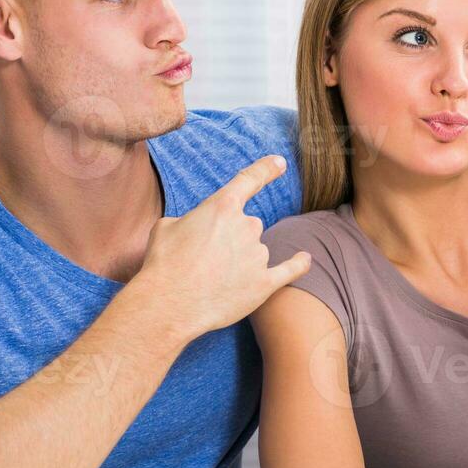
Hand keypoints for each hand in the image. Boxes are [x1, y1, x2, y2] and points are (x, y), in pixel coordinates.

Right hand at [127, 155, 310, 341]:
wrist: (168, 304)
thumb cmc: (163, 263)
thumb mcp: (167, 226)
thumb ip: (192, 220)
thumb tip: (198, 229)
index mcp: (222, 206)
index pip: (250, 180)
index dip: (266, 169)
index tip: (279, 163)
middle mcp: (247, 226)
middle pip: (248, 226)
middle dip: (231, 240)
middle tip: (205, 259)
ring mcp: (258, 255)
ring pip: (256, 251)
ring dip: (241, 261)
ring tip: (212, 279)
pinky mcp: (264, 283)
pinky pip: (290, 270)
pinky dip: (298, 264)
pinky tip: (305, 259)